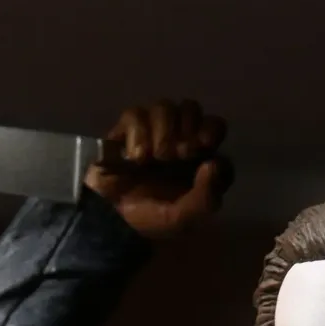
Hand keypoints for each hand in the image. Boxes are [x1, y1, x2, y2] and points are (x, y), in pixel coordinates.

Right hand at [83, 99, 230, 239]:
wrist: (109, 218)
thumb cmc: (150, 219)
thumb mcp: (182, 219)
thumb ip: (205, 198)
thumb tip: (213, 163)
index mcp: (198, 159)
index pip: (215, 127)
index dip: (210, 131)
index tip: (202, 146)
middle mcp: (177, 139)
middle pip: (192, 108)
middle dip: (187, 128)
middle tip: (179, 154)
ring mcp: (152, 131)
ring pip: (165, 106)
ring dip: (162, 133)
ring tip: (152, 160)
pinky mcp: (128, 129)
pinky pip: (136, 114)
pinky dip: (138, 135)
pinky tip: (134, 157)